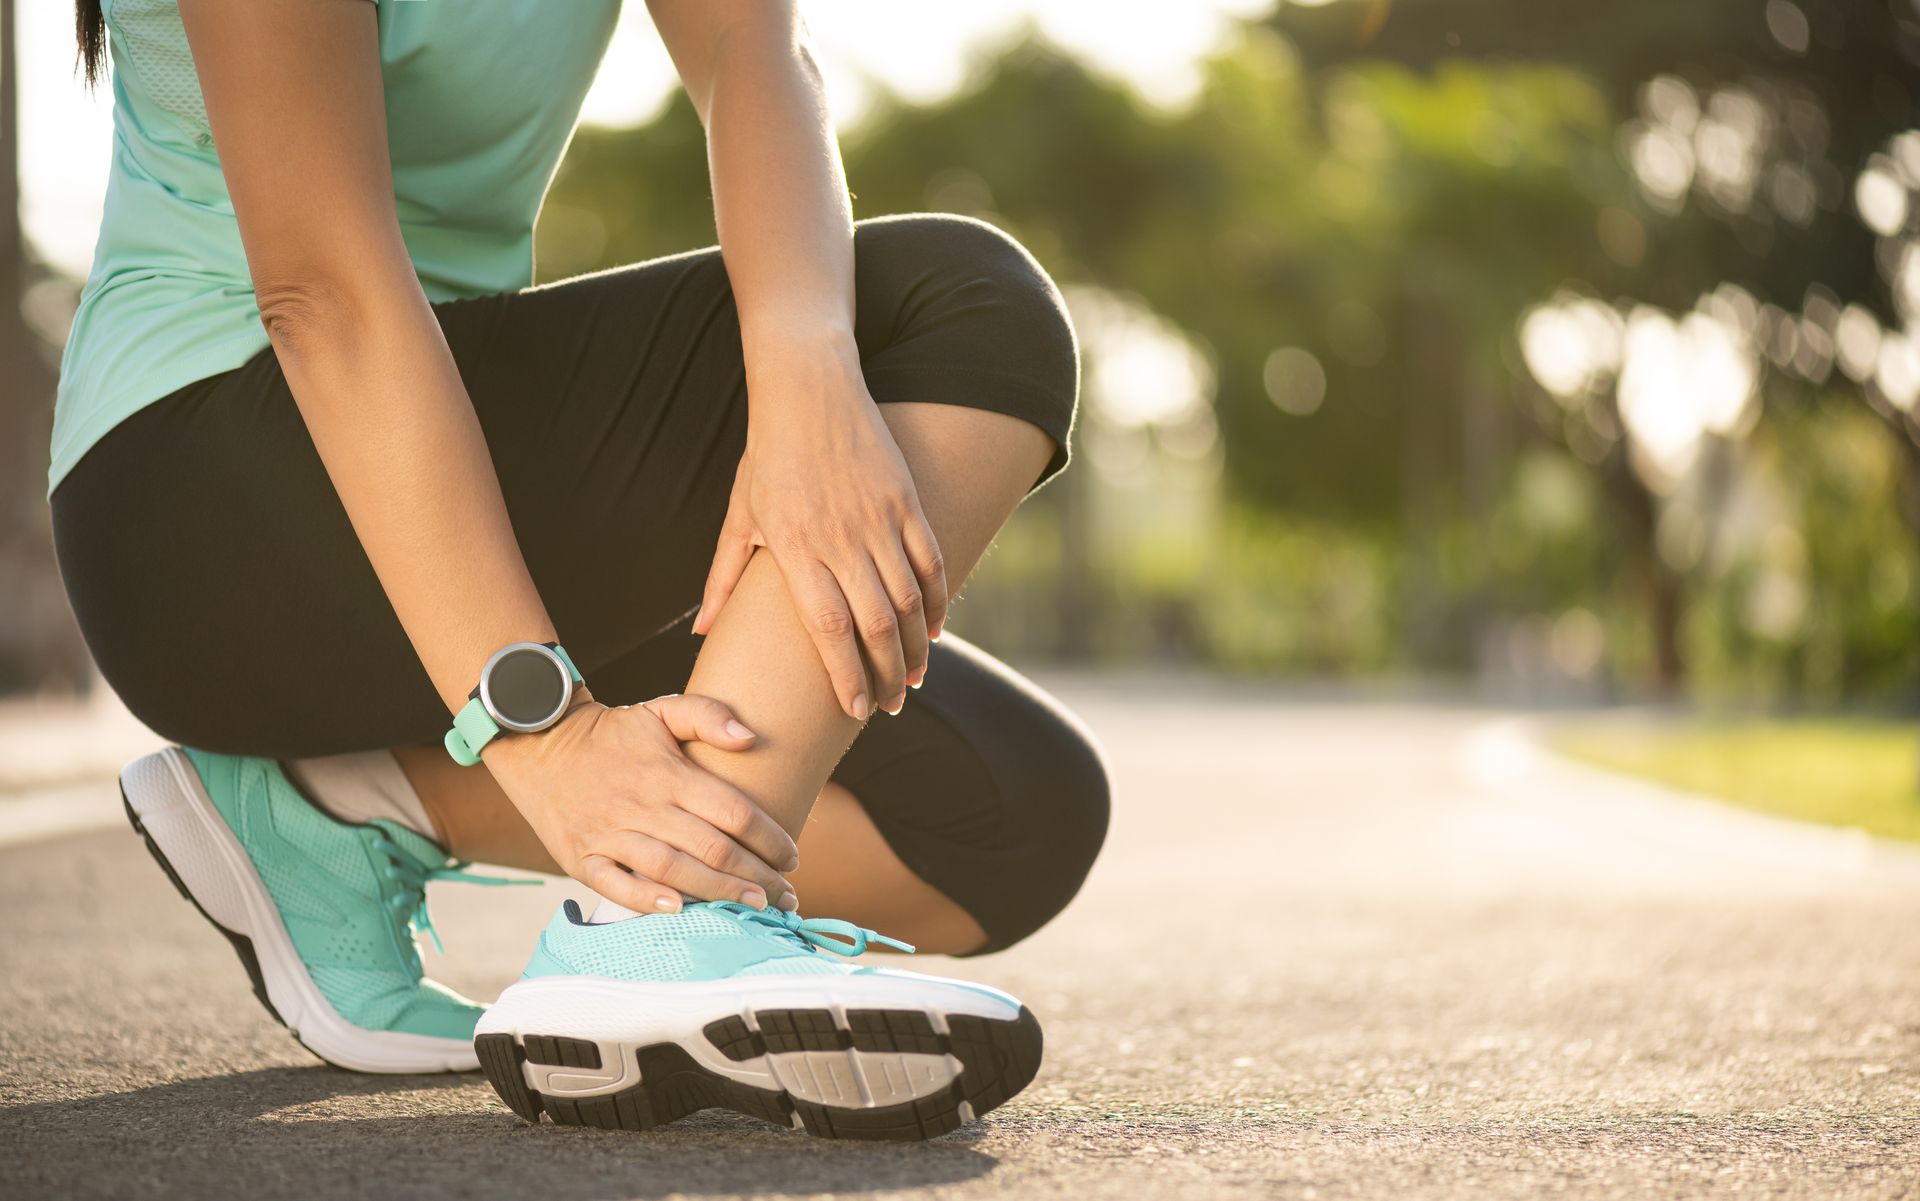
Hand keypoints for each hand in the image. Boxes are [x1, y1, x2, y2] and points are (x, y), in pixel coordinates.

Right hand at [482, 691, 799, 913]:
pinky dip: (646, 900)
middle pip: (711, 847)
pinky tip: (680, 910)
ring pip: (673, 870)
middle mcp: (642, 805)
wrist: (539, 743)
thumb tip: (751, 739)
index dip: (769, 836)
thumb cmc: (612, 733)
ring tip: (754, 908)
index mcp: (668, 772)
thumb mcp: (660, 709)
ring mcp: (609, 834)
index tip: (792, 857)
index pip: (733, 810)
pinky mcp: (581, 857)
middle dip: (756, 876)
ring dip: (717, 892)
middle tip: (786, 896)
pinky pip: (616, 885)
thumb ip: (708, 715)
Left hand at [693, 349, 947, 718]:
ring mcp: (878, 517)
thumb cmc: (766, 454)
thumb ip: (722, 577)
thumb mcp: (738, 514)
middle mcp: (840, 536)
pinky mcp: (905, 499)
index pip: (828, 629)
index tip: (855, 710)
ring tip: (913, 680)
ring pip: (909, 598)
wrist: (808, 386)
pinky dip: (937, 600)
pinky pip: (929, 561)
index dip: (846, 675)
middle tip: (889, 708)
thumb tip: (701, 634)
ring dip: (916, 647)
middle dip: (886, 675)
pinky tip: (934, 629)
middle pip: (875, 624)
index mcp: (794, 546)